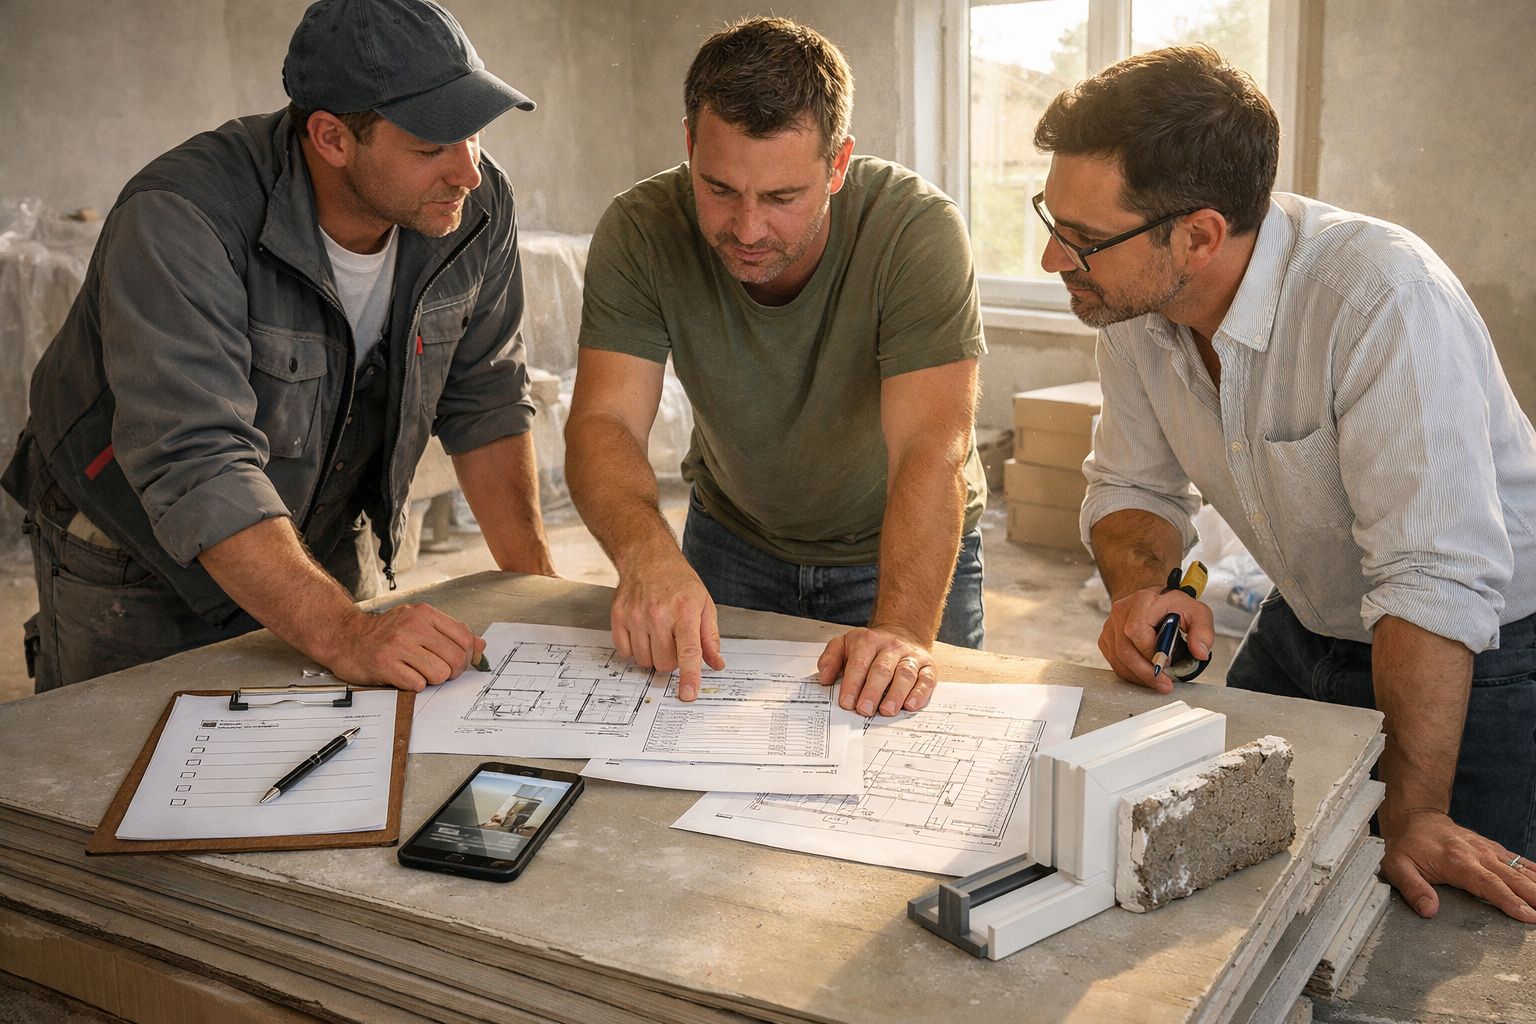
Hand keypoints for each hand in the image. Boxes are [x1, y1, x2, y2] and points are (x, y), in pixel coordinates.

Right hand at [324, 603, 485, 691]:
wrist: (346, 638)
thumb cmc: (385, 633)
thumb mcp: (419, 622)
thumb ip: (450, 632)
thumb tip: (480, 646)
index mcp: (425, 614)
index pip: (464, 637)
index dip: (468, 655)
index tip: (462, 662)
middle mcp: (412, 626)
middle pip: (455, 658)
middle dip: (453, 671)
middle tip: (440, 672)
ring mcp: (397, 645)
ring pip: (439, 674)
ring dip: (433, 680)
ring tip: (420, 672)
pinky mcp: (385, 665)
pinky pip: (417, 684)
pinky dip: (415, 685)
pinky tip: (405, 676)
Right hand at [610, 551, 724, 699]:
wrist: (648, 558)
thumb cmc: (679, 581)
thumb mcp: (704, 604)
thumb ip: (710, 637)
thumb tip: (716, 663)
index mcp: (684, 611)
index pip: (688, 651)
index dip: (689, 676)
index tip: (688, 694)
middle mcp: (658, 614)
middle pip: (664, 663)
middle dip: (671, 660)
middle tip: (674, 642)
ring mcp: (635, 616)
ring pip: (644, 661)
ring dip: (653, 655)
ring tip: (658, 634)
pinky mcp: (618, 617)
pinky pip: (625, 652)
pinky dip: (634, 649)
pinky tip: (642, 632)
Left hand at [817, 624, 936, 716]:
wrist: (902, 631)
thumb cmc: (870, 646)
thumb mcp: (845, 644)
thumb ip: (830, 658)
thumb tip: (824, 678)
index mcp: (869, 641)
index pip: (859, 663)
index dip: (852, 684)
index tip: (847, 702)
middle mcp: (892, 647)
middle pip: (882, 670)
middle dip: (872, 692)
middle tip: (864, 710)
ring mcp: (911, 656)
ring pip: (904, 675)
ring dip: (896, 694)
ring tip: (886, 710)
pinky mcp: (927, 666)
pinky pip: (926, 679)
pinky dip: (920, 693)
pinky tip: (910, 705)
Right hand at [1097, 585, 1214, 693]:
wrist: (1153, 599)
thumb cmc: (1172, 606)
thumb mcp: (1197, 612)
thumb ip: (1203, 631)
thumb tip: (1200, 652)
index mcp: (1144, 601)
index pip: (1137, 629)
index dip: (1151, 651)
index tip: (1168, 662)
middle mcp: (1122, 612)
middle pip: (1126, 649)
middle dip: (1146, 672)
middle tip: (1164, 684)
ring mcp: (1111, 626)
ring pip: (1119, 659)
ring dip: (1139, 676)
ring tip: (1158, 683)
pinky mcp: (1107, 639)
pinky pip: (1115, 662)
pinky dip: (1131, 674)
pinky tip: (1145, 676)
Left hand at [1380, 810, 1535, 922]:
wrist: (1415, 818)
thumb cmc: (1407, 845)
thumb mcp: (1397, 866)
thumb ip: (1413, 888)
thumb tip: (1429, 910)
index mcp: (1456, 861)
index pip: (1488, 884)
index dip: (1509, 900)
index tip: (1527, 915)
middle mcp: (1477, 854)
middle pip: (1511, 878)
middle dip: (1533, 897)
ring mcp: (1488, 850)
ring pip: (1519, 869)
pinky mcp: (1493, 848)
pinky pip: (1518, 860)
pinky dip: (1534, 871)